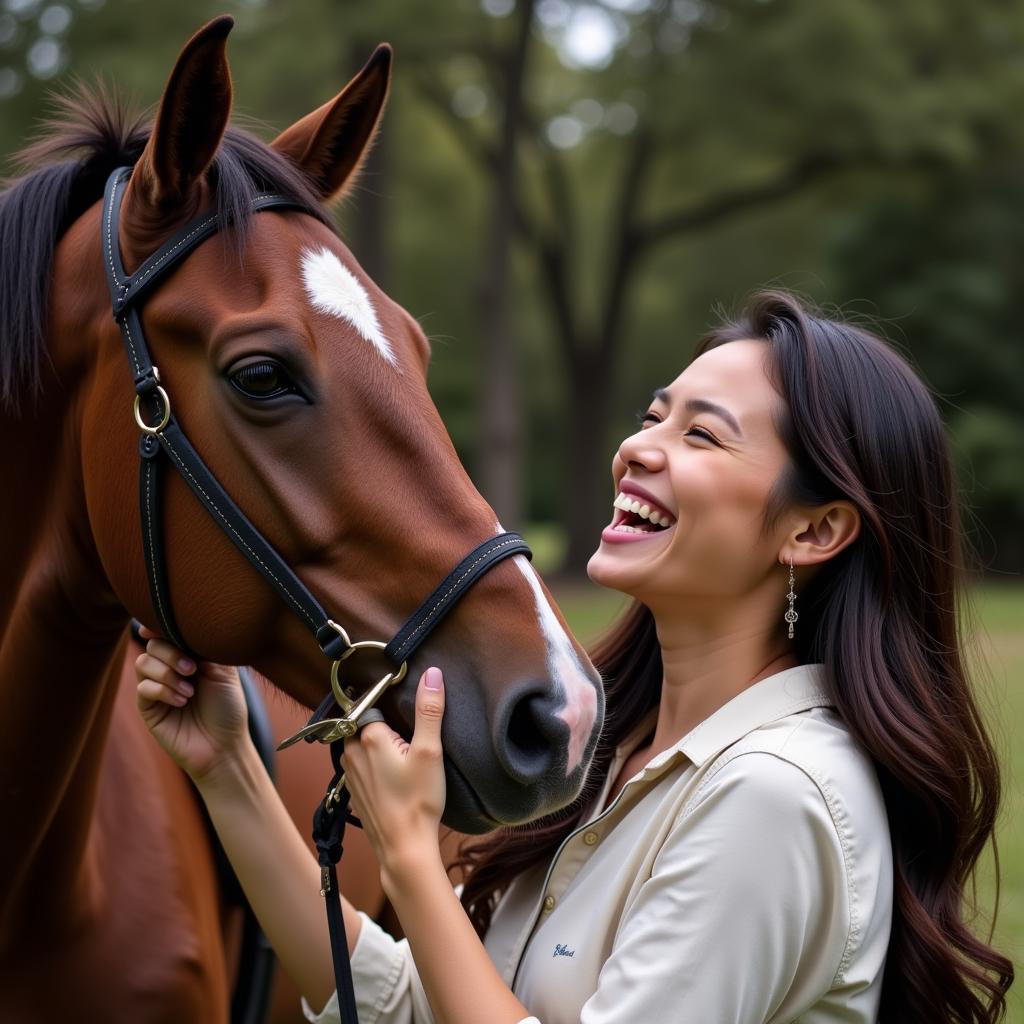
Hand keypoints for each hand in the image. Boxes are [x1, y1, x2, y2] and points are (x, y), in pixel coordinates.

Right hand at [135, 625, 248, 781]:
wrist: (224, 745)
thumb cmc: (229, 708)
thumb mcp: (225, 672)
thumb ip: (206, 648)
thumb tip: (187, 627)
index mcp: (188, 656)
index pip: (168, 634)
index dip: (161, 625)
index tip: (161, 624)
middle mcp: (169, 669)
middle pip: (152, 644)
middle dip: (170, 653)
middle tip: (192, 668)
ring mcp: (156, 687)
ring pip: (143, 663)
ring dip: (167, 672)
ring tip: (189, 690)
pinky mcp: (148, 708)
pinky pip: (143, 687)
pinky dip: (163, 690)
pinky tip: (182, 701)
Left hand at [341, 667, 446, 887]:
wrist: (404, 848)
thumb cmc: (418, 801)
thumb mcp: (430, 751)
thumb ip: (429, 710)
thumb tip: (431, 674)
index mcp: (368, 737)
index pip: (373, 704)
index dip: (390, 704)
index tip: (405, 713)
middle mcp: (352, 752)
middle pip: (363, 722)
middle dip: (380, 722)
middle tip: (404, 731)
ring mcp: (349, 774)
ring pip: (359, 744)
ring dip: (374, 743)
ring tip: (400, 751)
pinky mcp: (353, 791)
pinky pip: (359, 765)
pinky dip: (371, 762)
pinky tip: (392, 773)